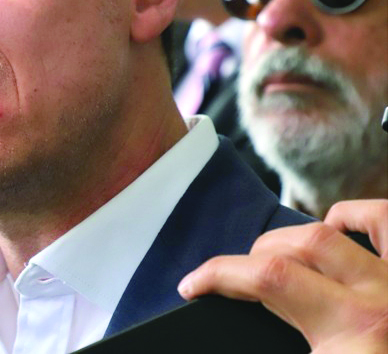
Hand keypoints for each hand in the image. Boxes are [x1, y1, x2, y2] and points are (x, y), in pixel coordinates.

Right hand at [178, 199, 387, 353]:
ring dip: (294, 240)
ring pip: (334, 230)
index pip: (265, 279)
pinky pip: (386, 226)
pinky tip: (341, 232)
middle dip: (250, 261)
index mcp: (350, 338)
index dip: (216, 274)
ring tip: (278, 258)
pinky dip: (358, 219)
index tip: (193, 285)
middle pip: (291, 249)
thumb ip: (288, 344)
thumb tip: (253, 311)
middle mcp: (379, 302)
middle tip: (238, 284)